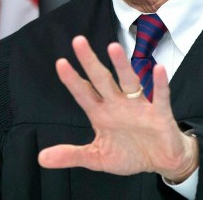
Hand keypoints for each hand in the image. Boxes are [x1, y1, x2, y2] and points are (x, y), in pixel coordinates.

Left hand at [38, 35, 198, 181]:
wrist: (161, 161)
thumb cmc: (130, 153)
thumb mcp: (97, 158)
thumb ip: (71, 155)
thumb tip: (42, 158)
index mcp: (101, 114)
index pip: (83, 94)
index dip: (72, 80)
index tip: (60, 63)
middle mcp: (118, 105)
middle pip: (102, 79)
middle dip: (90, 62)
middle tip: (78, 41)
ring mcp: (139, 107)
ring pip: (129, 82)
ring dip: (122, 66)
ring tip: (113, 48)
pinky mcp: (160, 114)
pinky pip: (160, 97)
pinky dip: (160, 83)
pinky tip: (159, 69)